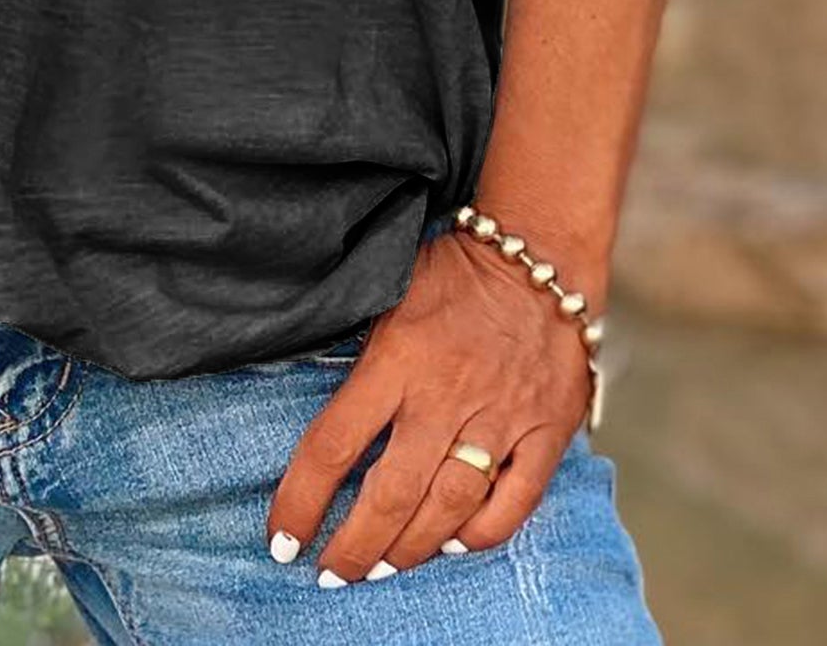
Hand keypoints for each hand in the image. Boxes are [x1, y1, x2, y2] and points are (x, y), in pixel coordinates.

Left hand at [267, 228, 591, 585]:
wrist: (538, 253)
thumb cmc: (453, 273)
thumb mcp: (389, 296)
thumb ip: (364, 358)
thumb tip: (327, 415)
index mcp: (396, 359)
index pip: (334, 444)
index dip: (301, 500)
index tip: (282, 538)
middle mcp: (445, 396)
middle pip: (390, 494)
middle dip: (354, 545)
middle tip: (332, 573)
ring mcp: (499, 417)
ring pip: (449, 507)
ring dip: (410, 548)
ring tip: (383, 566)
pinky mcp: (545, 431)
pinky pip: (514, 502)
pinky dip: (482, 533)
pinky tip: (454, 544)